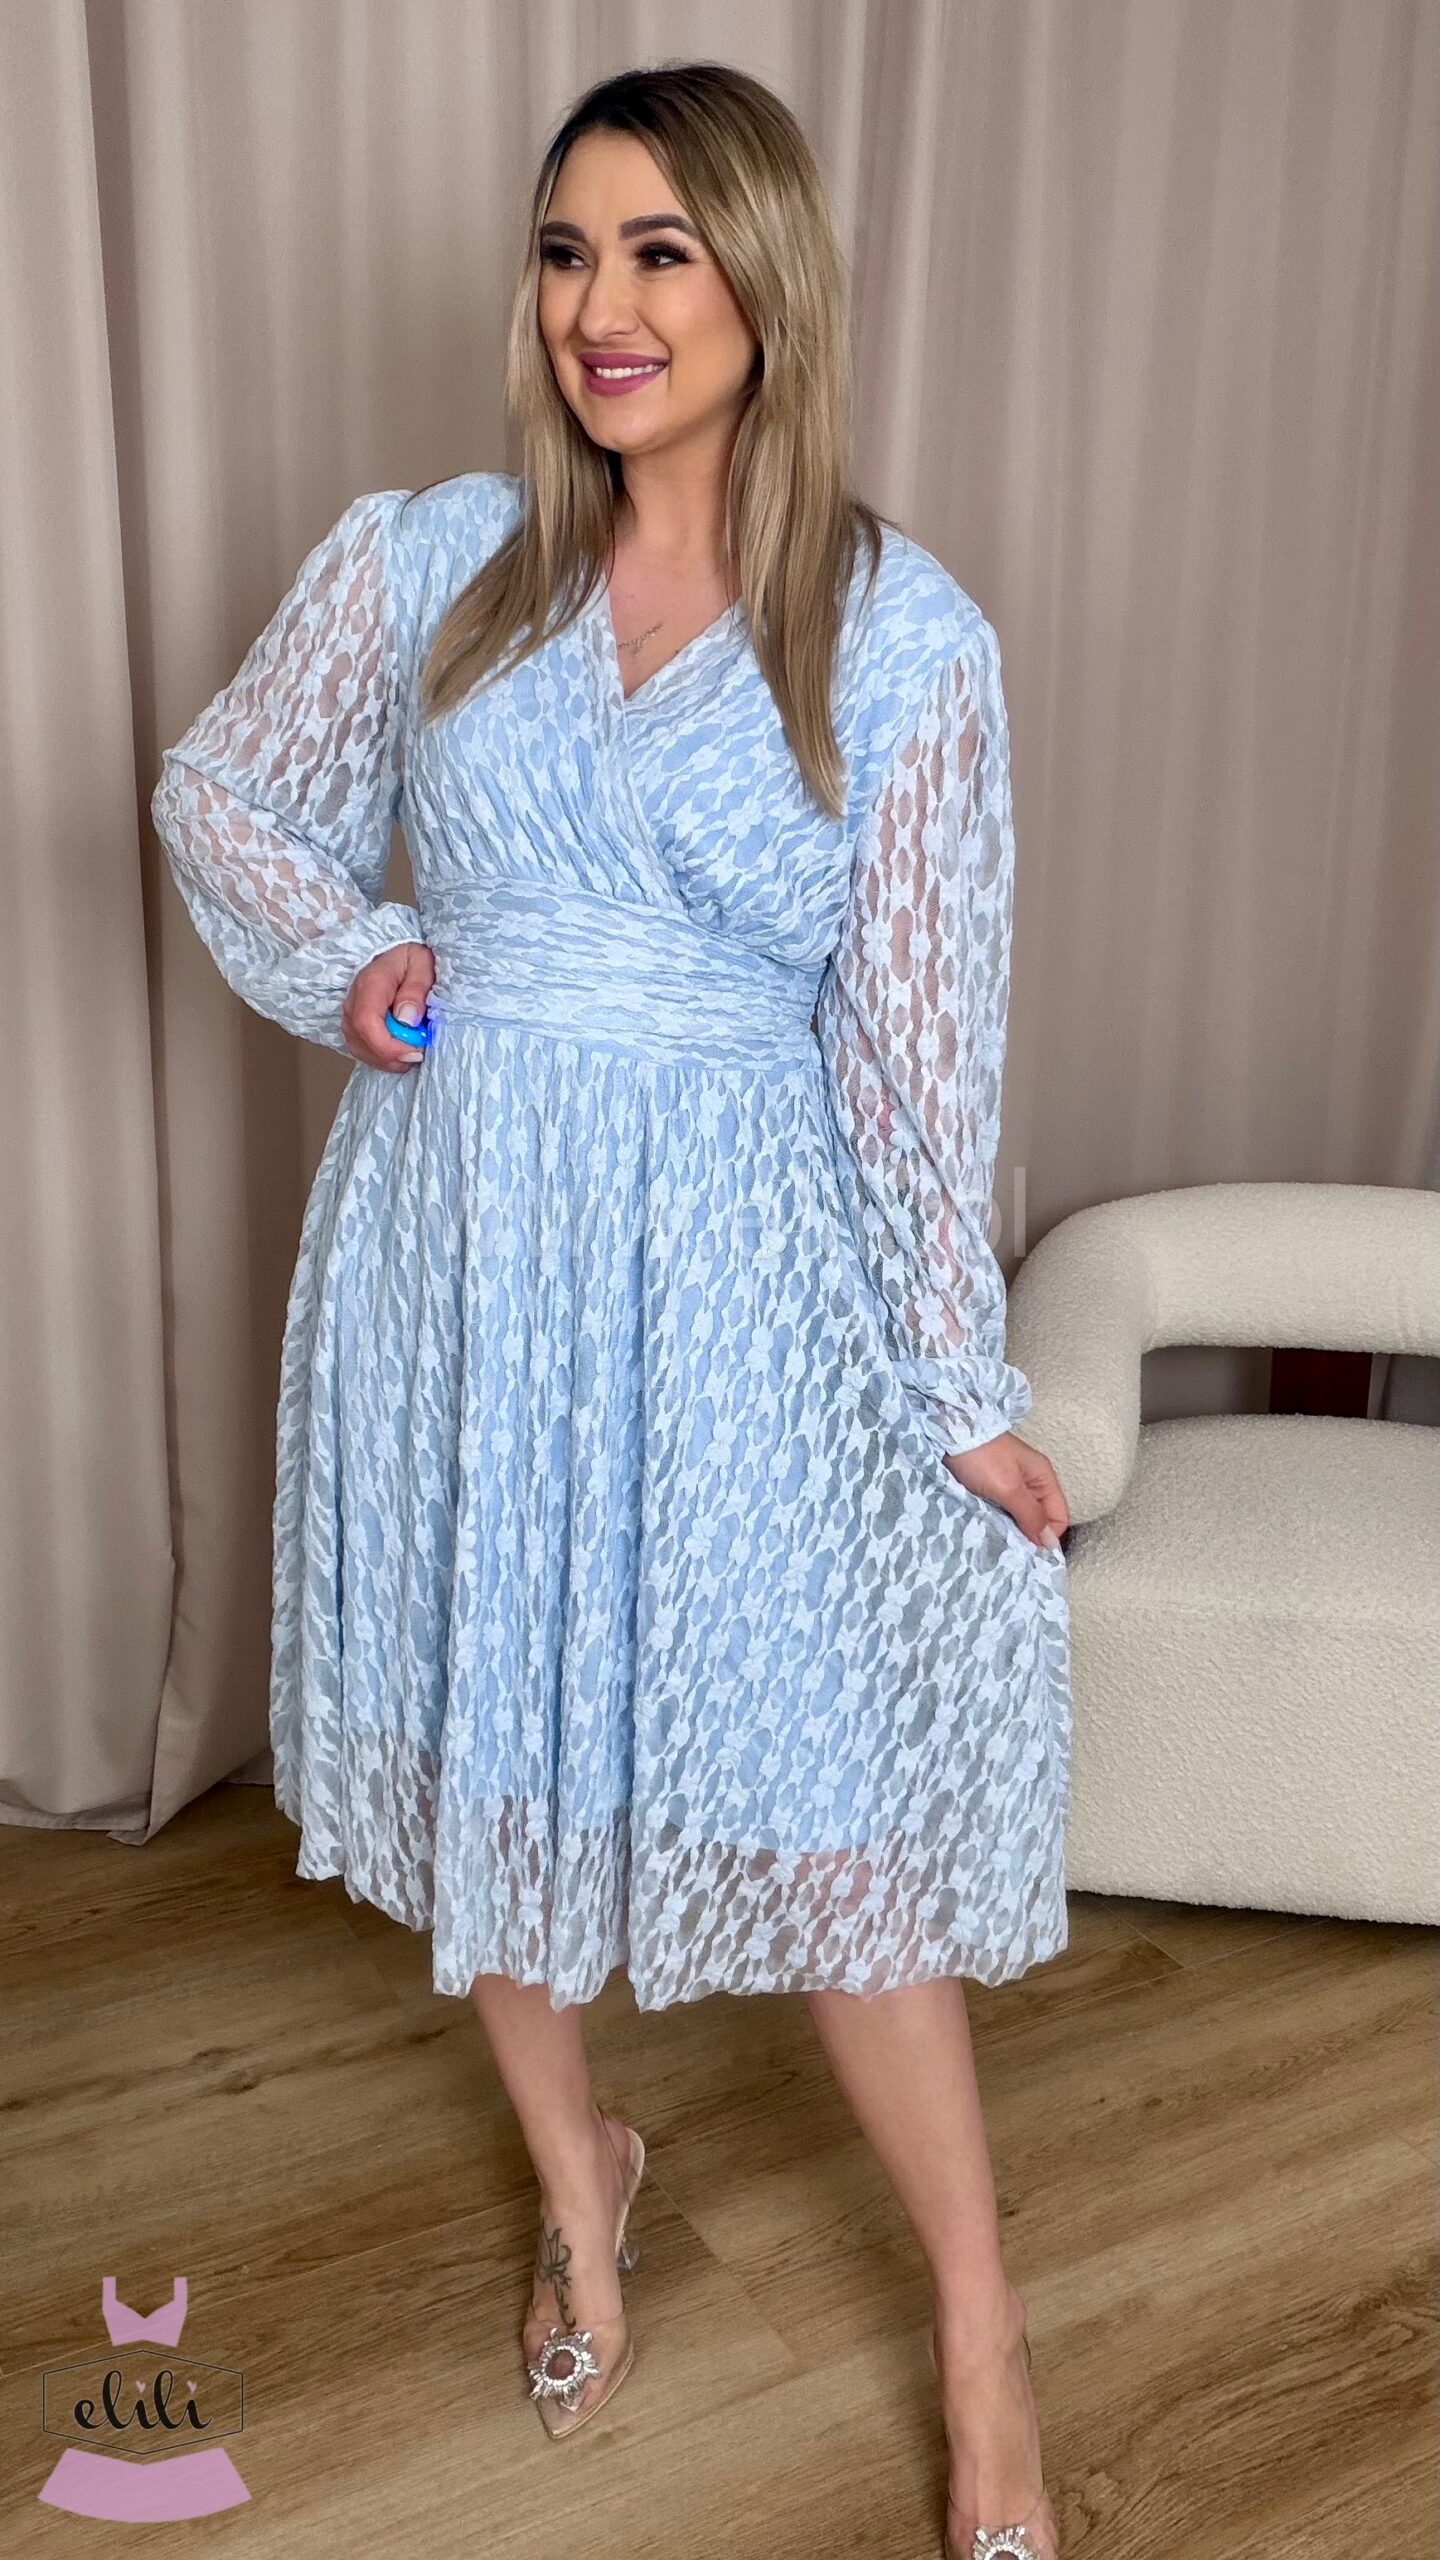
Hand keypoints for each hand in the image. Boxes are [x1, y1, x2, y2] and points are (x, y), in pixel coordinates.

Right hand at [343, 940, 435, 1069]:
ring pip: (360, 1049)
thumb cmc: (412, 959)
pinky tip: (401, 1053)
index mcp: (370, 983)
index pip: (366, 1022)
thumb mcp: (422, 965)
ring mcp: (350, 1014)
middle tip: (419, 1053)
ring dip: (388, 1060)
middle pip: (361, 1041)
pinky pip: (362, 1050)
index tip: (415, 1051)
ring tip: (413, 1053)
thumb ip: (416, 990)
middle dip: (392, 1056)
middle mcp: (353, 1001)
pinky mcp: (354, 1025)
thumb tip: (406, 1020)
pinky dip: (382, 1058)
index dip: (388, 1046)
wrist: (398, 954)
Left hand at [942, 1432, 1068, 1549]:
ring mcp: (1009, 1484)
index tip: (1030, 1553)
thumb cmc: (981, 1456)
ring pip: (1019, 1517)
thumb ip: (1030, 1514)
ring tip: (998, 1544)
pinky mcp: (990, 1487)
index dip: (1048, 1536)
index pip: (1058, 1517)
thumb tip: (1049, 1543)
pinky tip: (987, 1531)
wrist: (948, 1430)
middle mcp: (1030, 1482)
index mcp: (1043, 1478)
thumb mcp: (1009, 1487)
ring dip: (1011, 1531)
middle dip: (1029, 1536)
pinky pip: (1001, 1512)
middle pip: (1039, 1519)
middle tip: (1012, 1552)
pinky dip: (997, 1522)